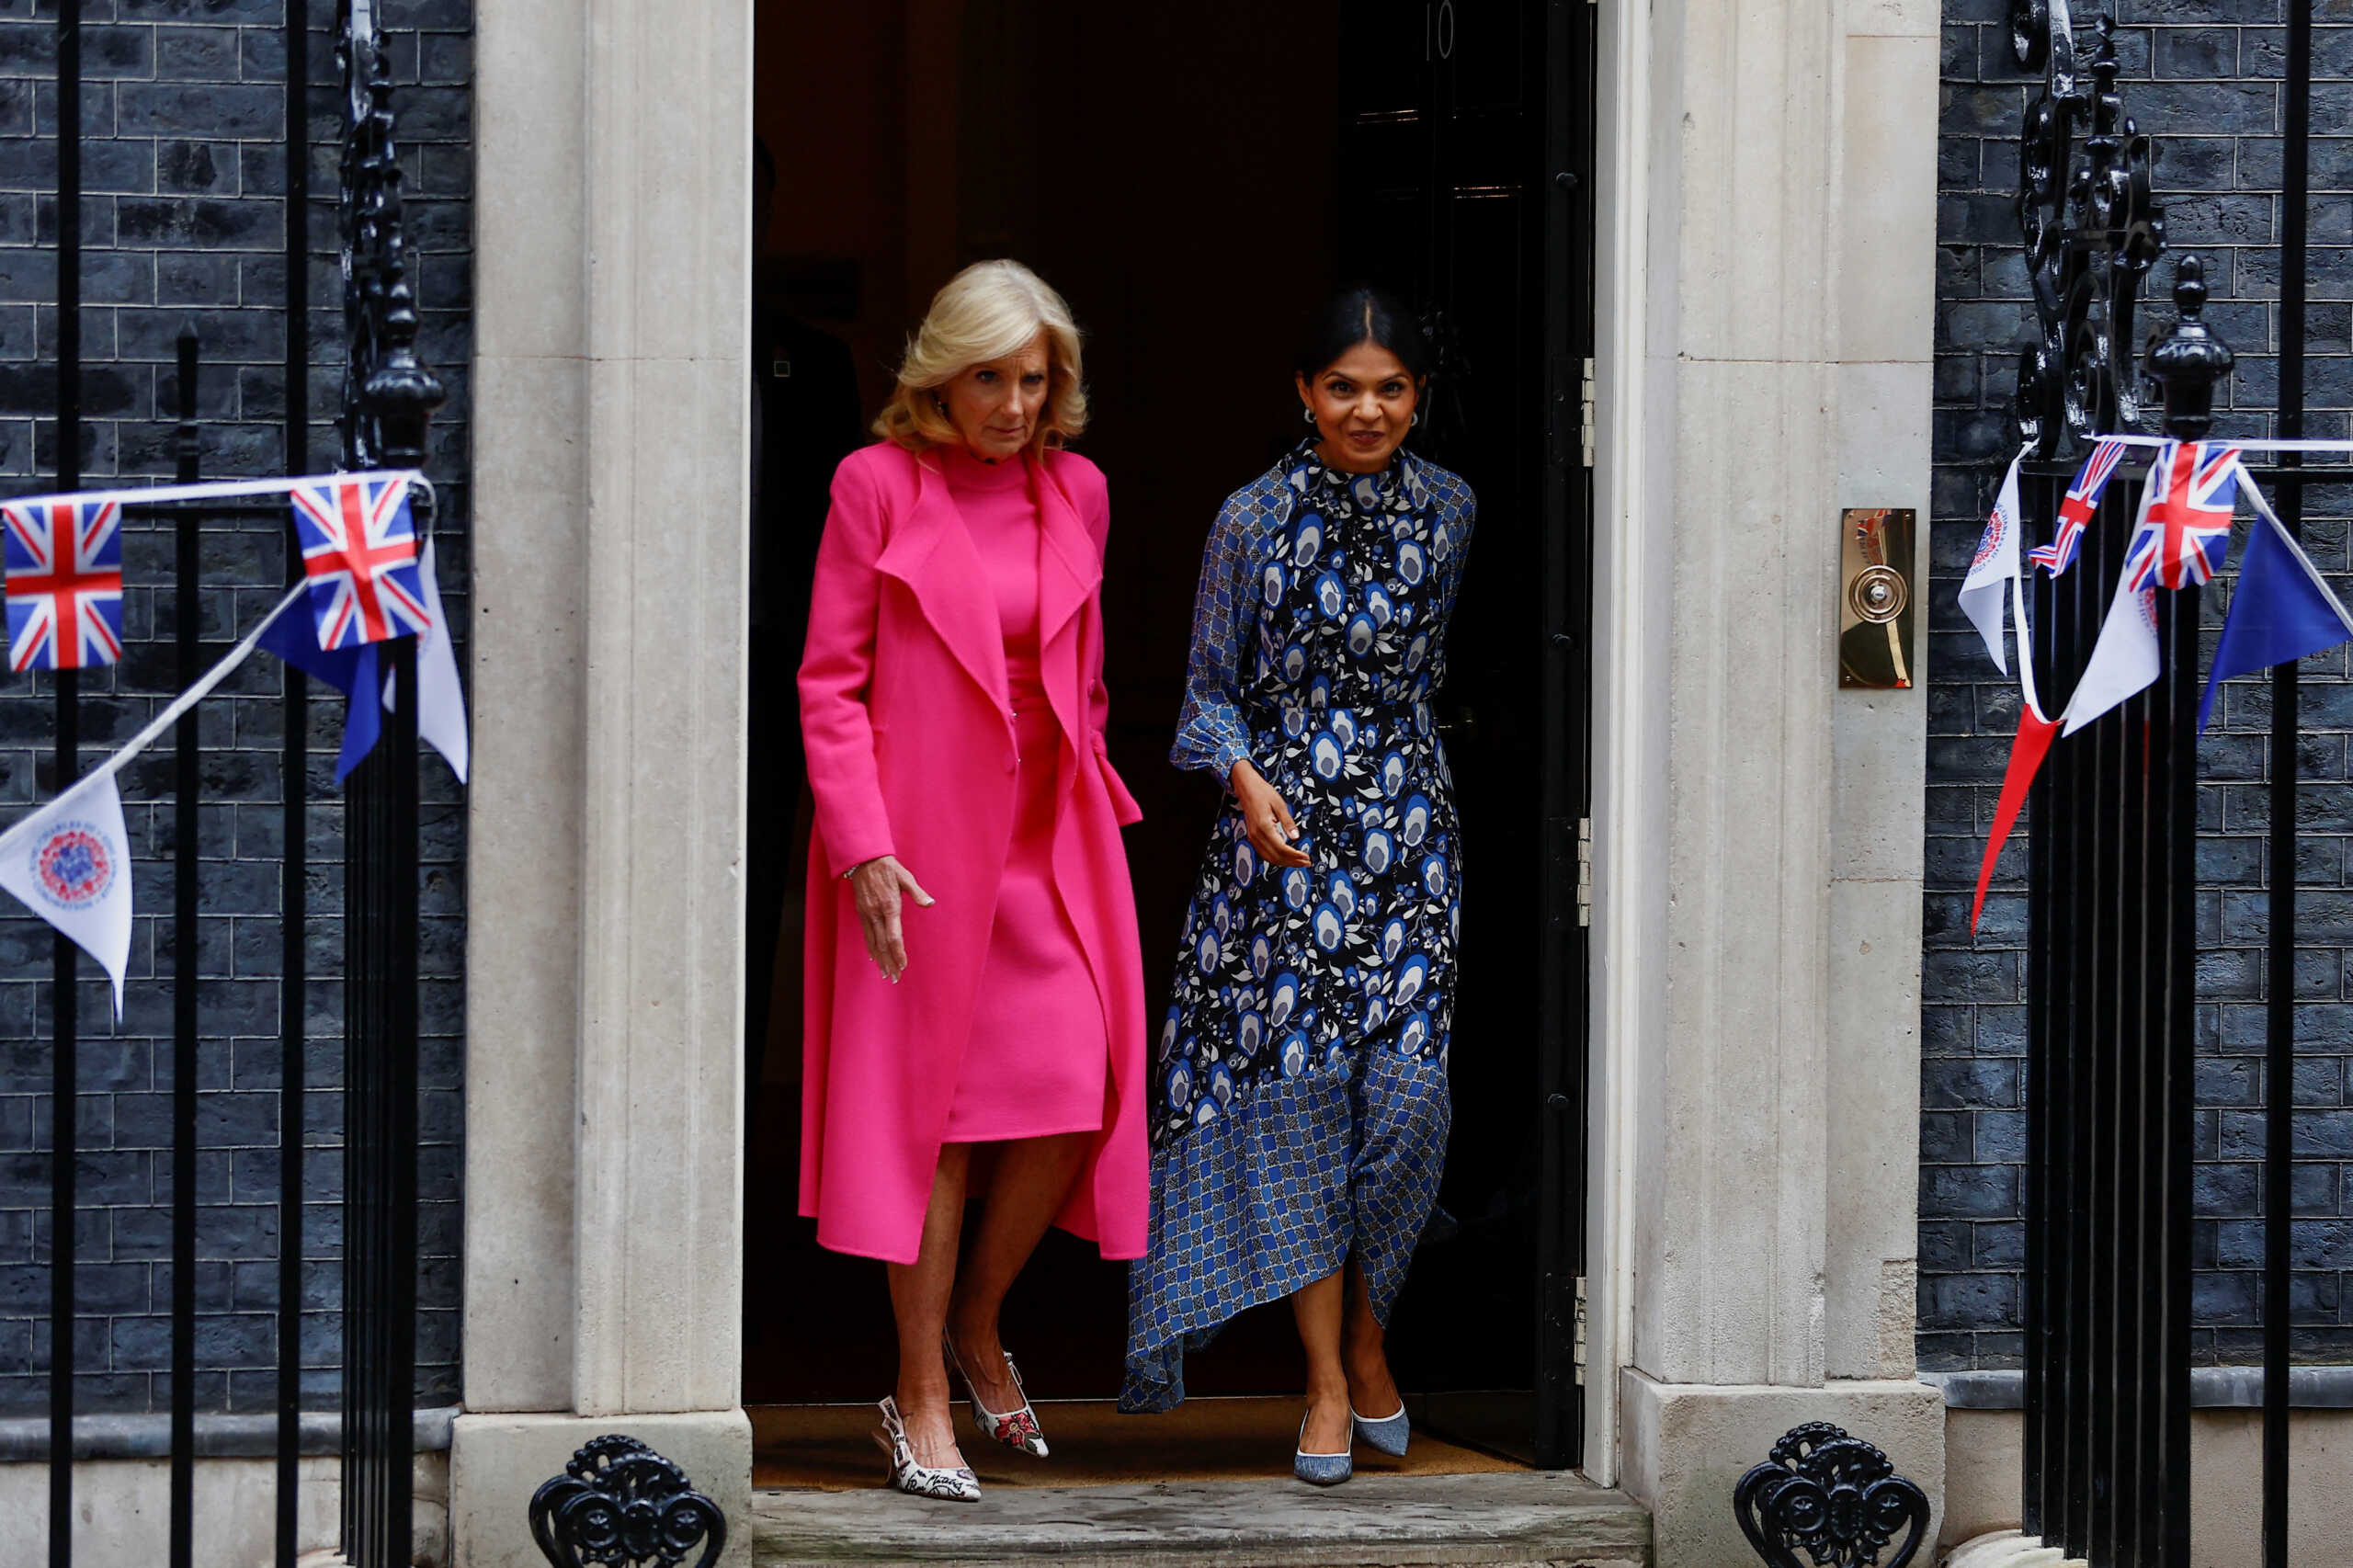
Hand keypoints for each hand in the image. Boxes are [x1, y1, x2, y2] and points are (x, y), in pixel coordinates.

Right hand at [849, 855, 933, 982]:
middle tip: (895, 978)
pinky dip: (870, 948)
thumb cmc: (889, 868)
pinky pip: (866, 934)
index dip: (898, 952)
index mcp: (890, 906)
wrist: (864, 860)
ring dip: (879, 959)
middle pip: (882, 944)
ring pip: (873, 942)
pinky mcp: (861, 912)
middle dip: (889, 962)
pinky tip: (873, 958)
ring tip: (885, 974)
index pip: (894, 936)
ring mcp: (867, 913)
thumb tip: (930, 904)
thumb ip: (917, 893)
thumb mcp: (906, 877)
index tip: (903, 965)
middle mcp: (876, 913)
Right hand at [1232, 761, 1310, 868]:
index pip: (1281, 849)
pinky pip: (1264, 853)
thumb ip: (1288, 822)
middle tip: (1306, 862)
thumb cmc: (1262, 792)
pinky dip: (1276, 857)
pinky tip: (1285, 856)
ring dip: (1284, 862)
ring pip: (1269, 857)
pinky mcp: (1252, 836)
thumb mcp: (1279, 804)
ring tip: (1298, 862)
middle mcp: (1256, 835)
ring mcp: (1253, 837)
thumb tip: (1296, 837)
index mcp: (1264, 827)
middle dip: (1292, 862)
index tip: (1306, 858)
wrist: (1246, 787)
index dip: (1295, 856)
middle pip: (1275, 856)